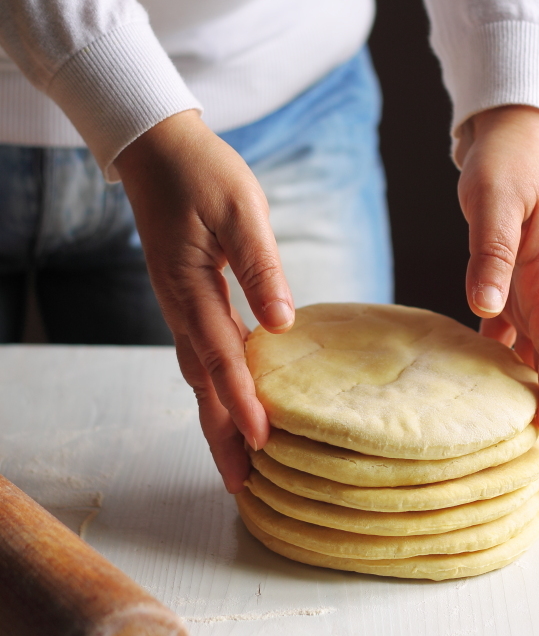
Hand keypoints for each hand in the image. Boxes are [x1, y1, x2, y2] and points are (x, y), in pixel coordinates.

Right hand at [116, 110, 293, 492]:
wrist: (159, 149)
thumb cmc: (204, 173)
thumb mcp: (241, 211)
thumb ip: (260, 267)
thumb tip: (282, 324)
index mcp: (190, 289)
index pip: (220, 358)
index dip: (241, 403)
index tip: (264, 443)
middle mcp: (180, 306)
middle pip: (201, 384)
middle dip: (221, 435)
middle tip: (242, 487)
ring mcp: (180, 304)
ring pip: (199, 375)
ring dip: (217, 418)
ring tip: (239, 460)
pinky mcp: (188, 298)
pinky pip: (202, 354)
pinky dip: (217, 387)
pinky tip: (235, 400)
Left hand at [457, 105, 538, 476]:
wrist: (513, 142)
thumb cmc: (505, 166)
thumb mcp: (494, 201)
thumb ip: (492, 253)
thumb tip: (484, 306)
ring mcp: (534, 292)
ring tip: (535, 447)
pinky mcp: (515, 288)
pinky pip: (514, 338)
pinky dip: (508, 369)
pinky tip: (492, 394)